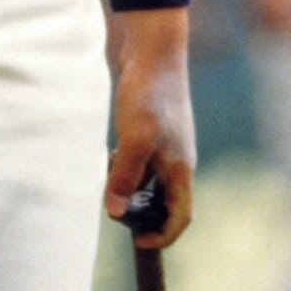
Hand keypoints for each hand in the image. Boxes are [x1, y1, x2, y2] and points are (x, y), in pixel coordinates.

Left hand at [102, 7, 196, 248]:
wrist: (152, 48)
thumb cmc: (149, 92)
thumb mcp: (135, 138)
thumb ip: (125, 176)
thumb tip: (115, 213)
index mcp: (181, 168)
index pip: (182, 217)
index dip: (163, 236)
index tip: (138, 242)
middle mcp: (177, 160)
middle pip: (164, 202)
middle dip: (142, 213)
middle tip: (116, 210)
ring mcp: (165, 144)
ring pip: (149, 181)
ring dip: (130, 188)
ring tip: (109, 181)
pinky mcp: (150, 129)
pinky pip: (140, 161)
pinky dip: (125, 167)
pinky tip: (108, 156)